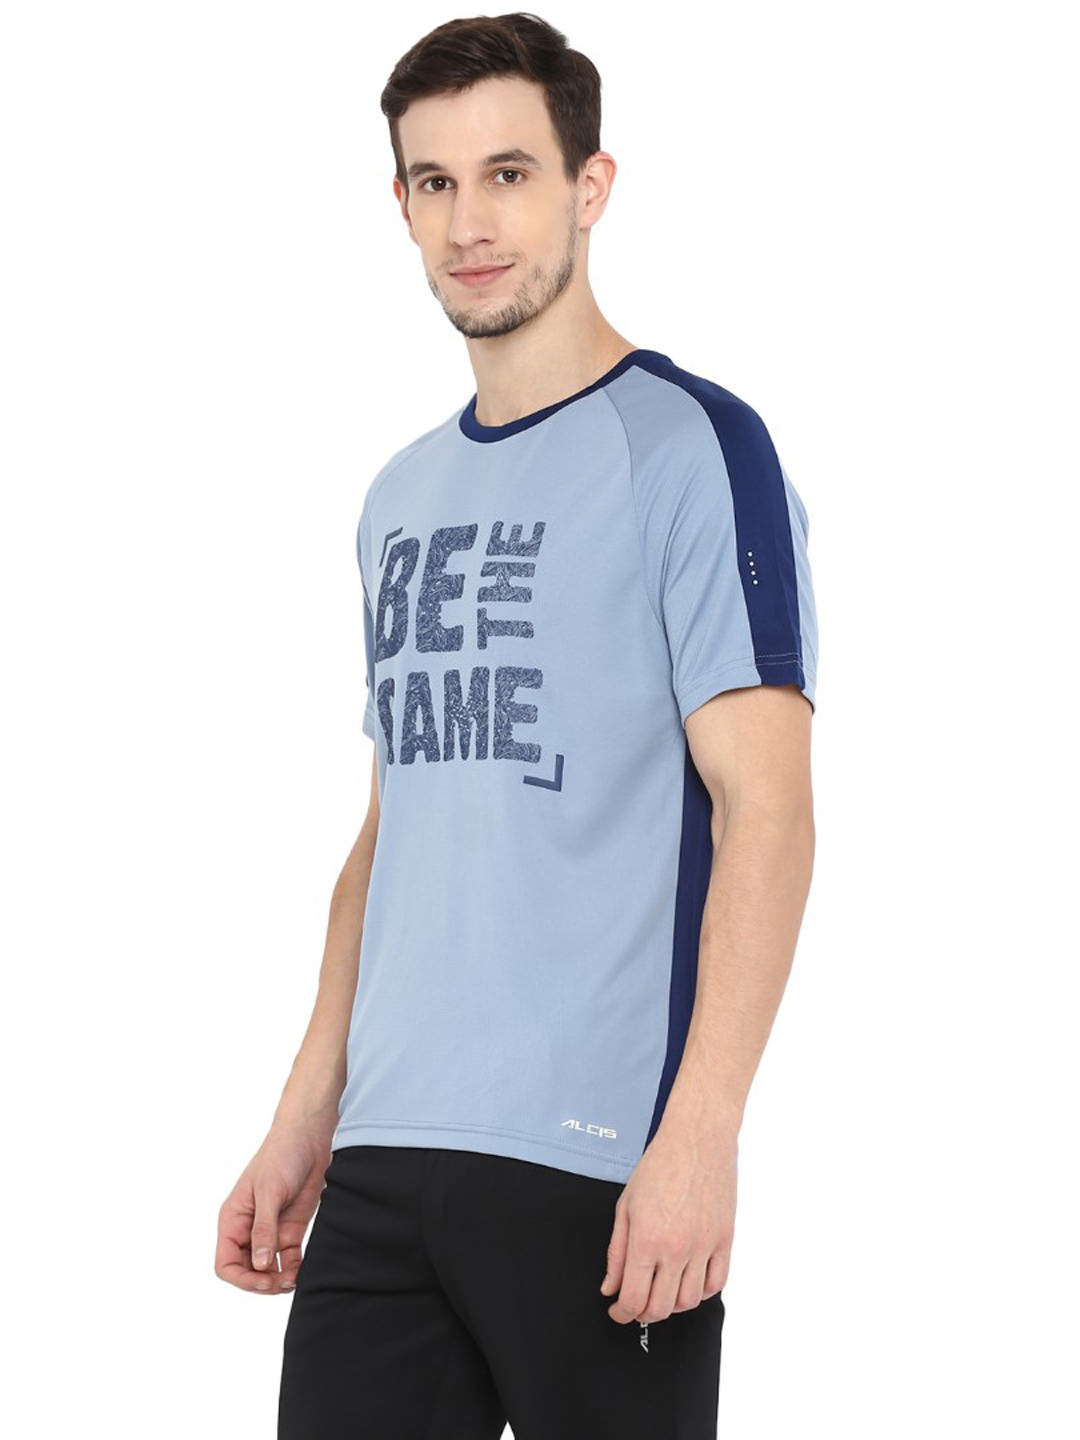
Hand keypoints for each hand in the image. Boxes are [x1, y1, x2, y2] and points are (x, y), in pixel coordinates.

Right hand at [215, 1121, 332, 1294]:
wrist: (309, 1137)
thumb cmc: (282, 1156)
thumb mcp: (270, 1192)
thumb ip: (264, 1229)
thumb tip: (258, 1265)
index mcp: (233, 1219)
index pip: (226, 1263)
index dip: (241, 1279)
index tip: (263, 1281)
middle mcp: (248, 1229)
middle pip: (246, 1271)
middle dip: (261, 1283)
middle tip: (282, 1283)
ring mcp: (270, 1230)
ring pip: (267, 1269)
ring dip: (278, 1279)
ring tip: (294, 1280)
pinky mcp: (290, 1229)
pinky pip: (288, 1259)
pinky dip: (294, 1269)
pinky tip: (303, 1271)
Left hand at [599, 1128, 735, 1322]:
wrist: (697, 1140)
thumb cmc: (659, 1166)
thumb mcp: (626, 1206)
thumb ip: (617, 1252)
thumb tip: (610, 1287)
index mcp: (647, 1240)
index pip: (633, 1299)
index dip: (622, 1313)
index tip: (618, 1311)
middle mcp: (677, 1249)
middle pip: (661, 1308)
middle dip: (643, 1314)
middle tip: (636, 1304)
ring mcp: (704, 1246)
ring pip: (690, 1302)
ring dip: (672, 1305)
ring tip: (662, 1292)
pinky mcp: (725, 1240)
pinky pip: (716, 1283)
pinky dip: (702, 1292)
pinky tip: (689, 1282)